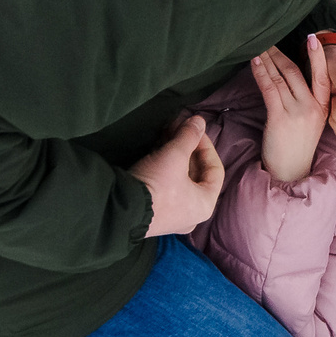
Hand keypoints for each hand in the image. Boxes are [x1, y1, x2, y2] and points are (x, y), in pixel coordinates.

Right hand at [130, 114, 223, 235]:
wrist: (120, 211)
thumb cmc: (156, 186)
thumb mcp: (174, 156)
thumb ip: (189, 136)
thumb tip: (200, 120)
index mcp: (205, 204)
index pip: (215, 170)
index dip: (206, 145)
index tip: (194, 129)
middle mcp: (192, 213)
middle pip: (196, 173)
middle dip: (187, 147)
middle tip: (177, 127)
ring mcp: (172, 215)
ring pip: (180, 178)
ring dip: (174, 154)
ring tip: (165, 133)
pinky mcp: (155, 213)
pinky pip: (166, 186)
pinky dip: (164, 167)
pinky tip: (156, 149)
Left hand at [254, 37, 332, 183]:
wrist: (291, 172)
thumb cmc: (296, 147)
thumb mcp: (310, 122)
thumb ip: (306, 102)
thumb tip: (290, 79)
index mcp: (323, 107)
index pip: (322, 76)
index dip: (317, 56)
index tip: (312, 39)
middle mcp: (313, 107)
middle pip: (295, 72)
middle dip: (280, 54)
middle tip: (268, 39)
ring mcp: (297, 112)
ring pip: (281, 77)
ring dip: (267, 59)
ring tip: (258, 47)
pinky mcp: (280, 118)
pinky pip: (269, 88)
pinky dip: (261, 73)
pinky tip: (255, 62)